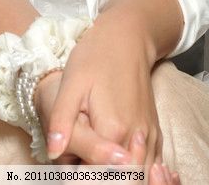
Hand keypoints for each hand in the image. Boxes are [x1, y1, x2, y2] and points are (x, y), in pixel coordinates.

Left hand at [33, 22, 181, 182]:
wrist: (128, 37)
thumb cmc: (96, 56)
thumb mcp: (71, 84)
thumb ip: (62, 121)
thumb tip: (53, 153)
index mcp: (113, 130)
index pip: (95, 174)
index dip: (76, 173)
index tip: (65, 162)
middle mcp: (137, 139)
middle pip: (119, 180)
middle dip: (96, 178)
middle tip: (76, 163)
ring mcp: (149, 138)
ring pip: (139, 178)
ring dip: (117, 178)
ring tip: (91, 164)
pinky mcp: (155, 135)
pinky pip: (150, 168)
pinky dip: (136, 175)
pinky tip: (117, 170)